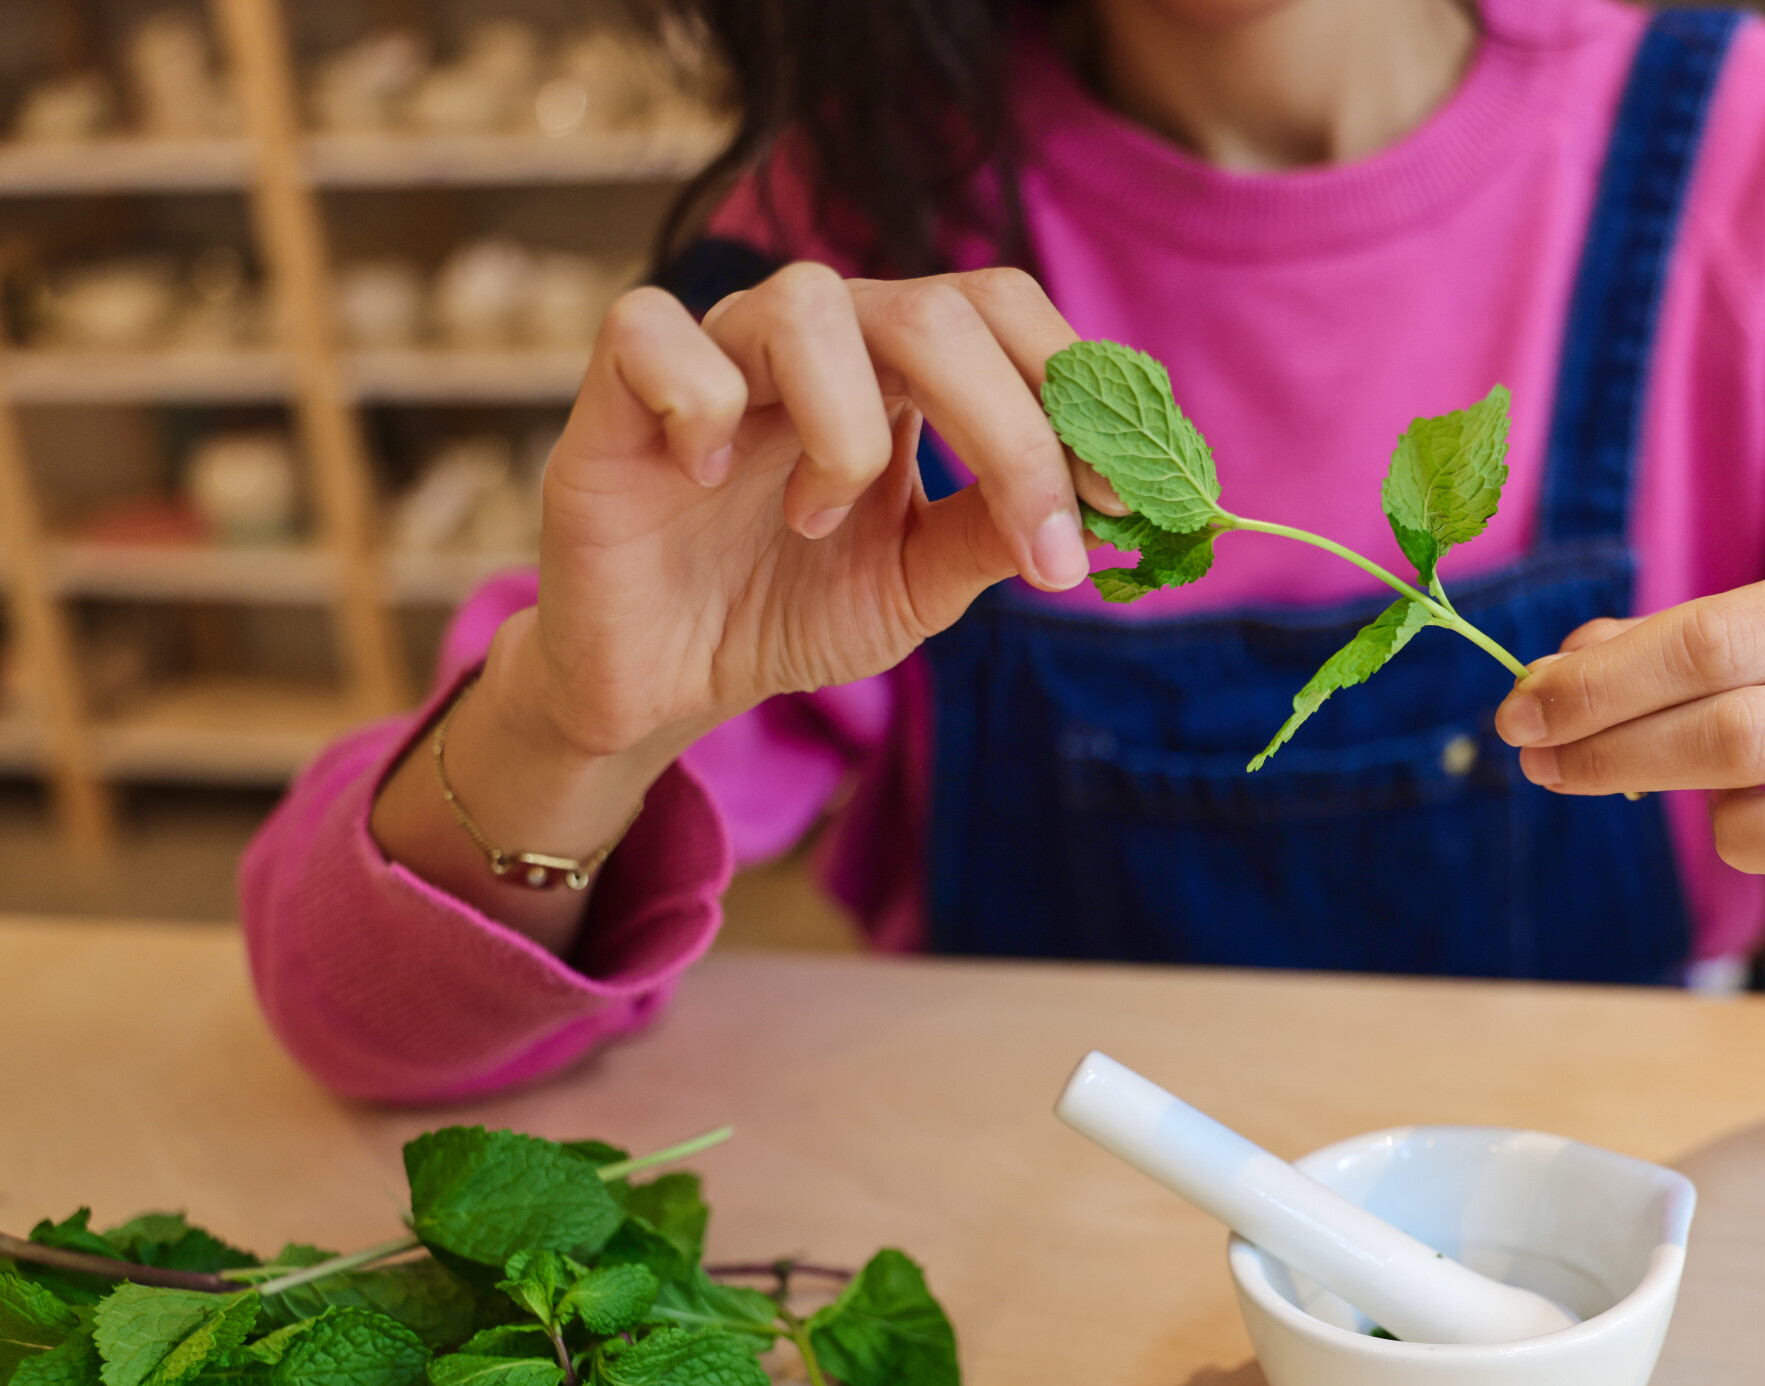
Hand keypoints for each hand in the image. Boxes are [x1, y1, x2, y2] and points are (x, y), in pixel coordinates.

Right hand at [532, 261, 1107, 761]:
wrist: (665, 681)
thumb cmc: (788, 607)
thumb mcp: (918, 582)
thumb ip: (994, 533)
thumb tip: (1103, 512)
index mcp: (897, 368)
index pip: (1003, 314)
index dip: (1075, 390)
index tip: (1128, 500)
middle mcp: (817, 340)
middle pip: (934, 310)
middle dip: (1012, 430)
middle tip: (1044, 547)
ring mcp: (716, 355)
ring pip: (805, 304)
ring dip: (845, 434)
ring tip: (820, 522)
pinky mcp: (615, 394)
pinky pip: (652, 332)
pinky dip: (698, 401)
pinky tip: (708, 479)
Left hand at [1492, 553, 1764, 965]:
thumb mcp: (1739, 650)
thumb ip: (1642, 654)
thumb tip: (1546, 679)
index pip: (1713, 640)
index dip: (1599, 687)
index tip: (1521, 715)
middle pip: (1751, 733)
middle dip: (1623, 755)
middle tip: (1548, 768)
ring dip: (1747, 837)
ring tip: (1730, 822)